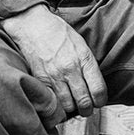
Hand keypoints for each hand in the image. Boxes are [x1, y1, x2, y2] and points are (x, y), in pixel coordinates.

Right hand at [1, 5, 107, 120]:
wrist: (33, 25)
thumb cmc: (58, 33)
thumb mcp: (80, 44)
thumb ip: (88, 65)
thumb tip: (94, 86)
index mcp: (84, 58)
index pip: (98, 91)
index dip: (100, 101)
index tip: (98, 101)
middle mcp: (70, 69)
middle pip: (84, 103)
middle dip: (87, 109)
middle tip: (86, 107)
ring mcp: (54, 76)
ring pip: (68, 106)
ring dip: (71, 108)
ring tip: (71, 104)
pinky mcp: (40, 80)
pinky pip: (52, 101)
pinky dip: (56, 104)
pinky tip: (58, 100)